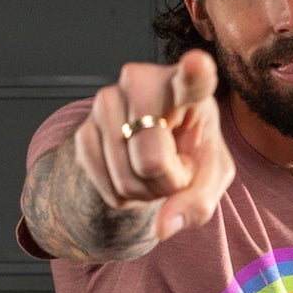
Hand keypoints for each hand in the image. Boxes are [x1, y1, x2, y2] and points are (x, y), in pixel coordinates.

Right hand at [74, 52, 234, 241]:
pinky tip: (132, 173)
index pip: (191, 81)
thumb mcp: (210, 177)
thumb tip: (164, 228)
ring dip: (145, 192)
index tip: (197, 64)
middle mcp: (141, 82)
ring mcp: (105, 102)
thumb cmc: (190, 154)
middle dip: (166, 182)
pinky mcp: (83, 130)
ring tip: (154, 169)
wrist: (150, 153)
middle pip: (151, 159)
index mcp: (186, 87)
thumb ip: (198, 202)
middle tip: (175, 169)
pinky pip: (108, 188)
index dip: (194, 74)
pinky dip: (125, 197)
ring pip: (127, 179)